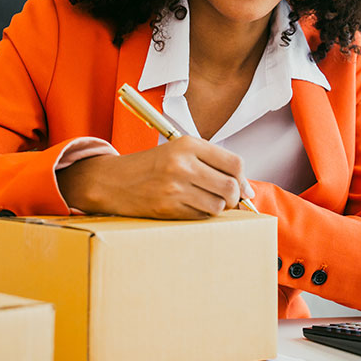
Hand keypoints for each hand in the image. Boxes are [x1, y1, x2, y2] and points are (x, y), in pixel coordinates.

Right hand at [58, 136, 255, 219]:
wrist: (113, 181)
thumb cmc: (150, 166)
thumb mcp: (179, 151)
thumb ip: (212, 163)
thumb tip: (247, 189)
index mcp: (187, 144)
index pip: (234, 163)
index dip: (242, 178)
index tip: (241, 186)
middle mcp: (182, 164)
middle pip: (230, 187)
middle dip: (234, 197)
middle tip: (226, 198)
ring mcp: (174, 187)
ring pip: (218, 205)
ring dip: (217, 207)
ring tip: (203, 200)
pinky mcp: (167, 208)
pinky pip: (201, 216)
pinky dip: (201, 215)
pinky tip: (189, 206)